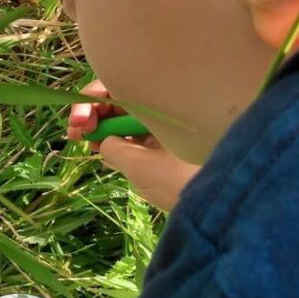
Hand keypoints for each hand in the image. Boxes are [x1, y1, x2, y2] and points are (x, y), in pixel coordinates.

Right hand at [68, 80, 200, 211]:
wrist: (223, 209)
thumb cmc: (182, 181)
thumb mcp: (139, 165)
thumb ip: (113, 148)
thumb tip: (105, 142)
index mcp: (160, 104)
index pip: (117, 88)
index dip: (91, 101)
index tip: (79, 123)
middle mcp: (162, 112)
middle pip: (119, 102)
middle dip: (92, 115)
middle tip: (75, 135)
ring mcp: (165, 131)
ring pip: (125, 121)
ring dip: (103, 130)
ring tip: (89, 144)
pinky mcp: (167, 149)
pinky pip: (136, 138)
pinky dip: (118, 143)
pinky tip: (106, 154)